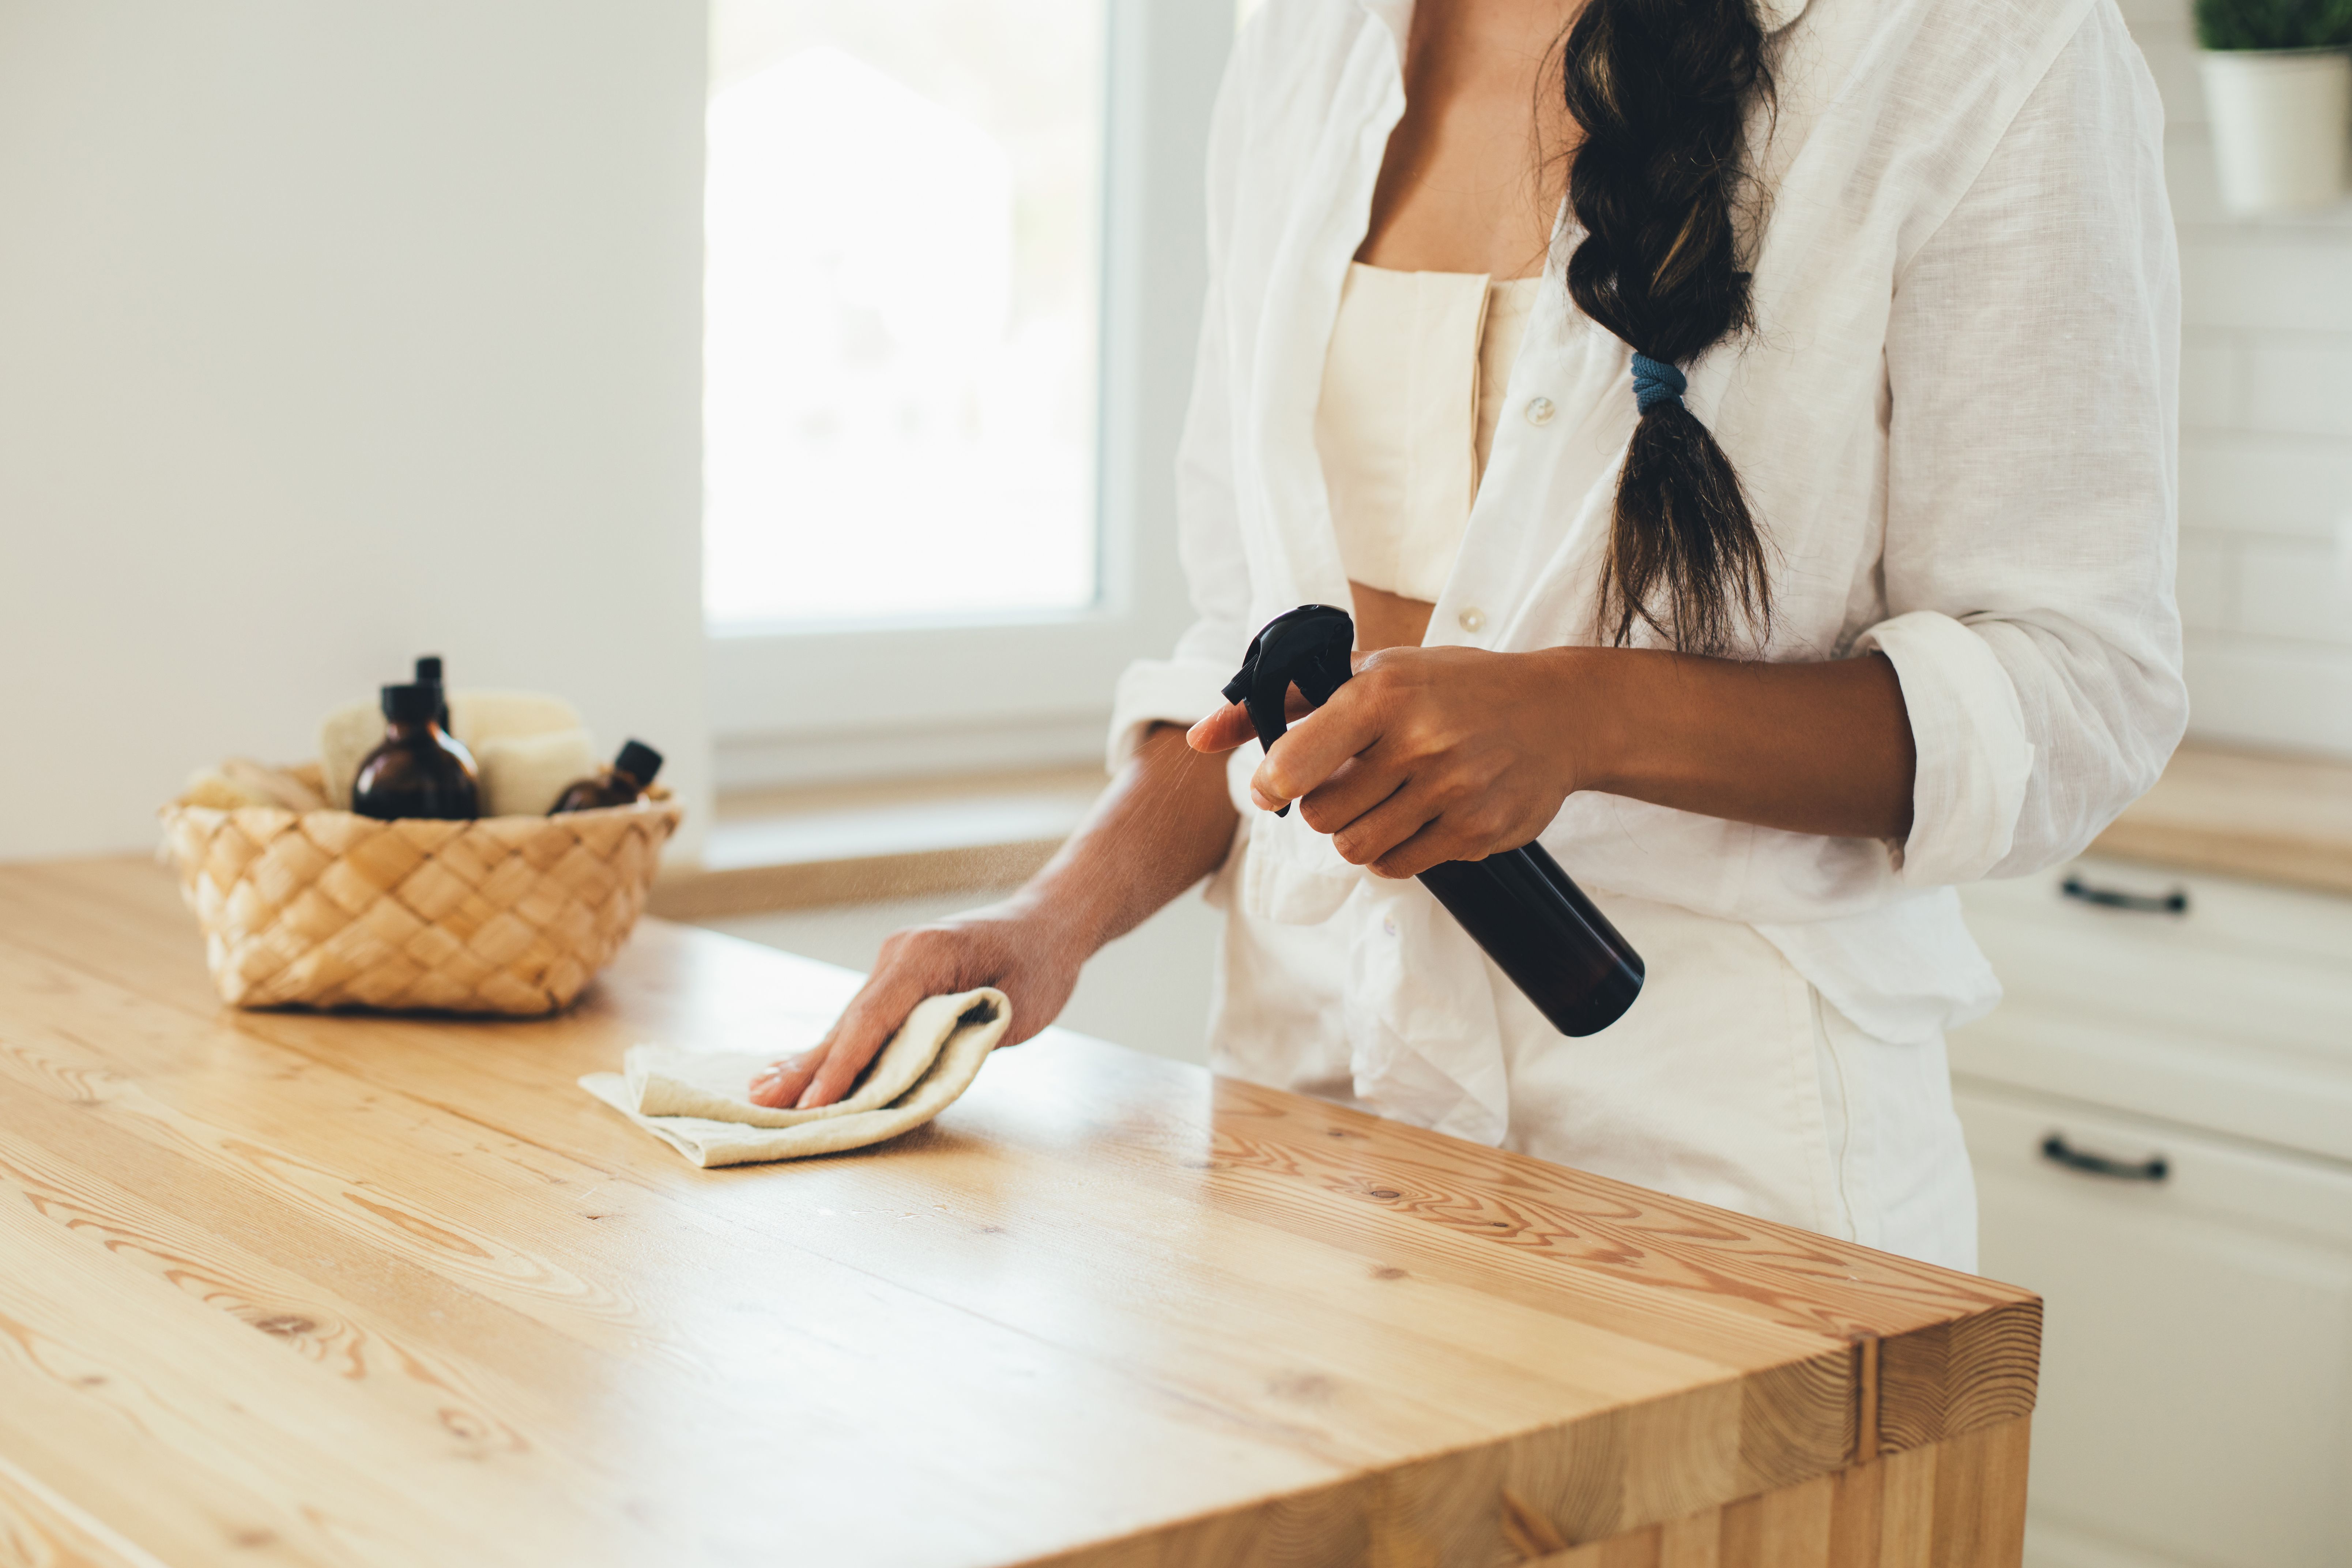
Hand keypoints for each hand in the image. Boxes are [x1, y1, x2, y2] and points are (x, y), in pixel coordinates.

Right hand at [747, 901, 1084, 1108]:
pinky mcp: (898, 978)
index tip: (814, 1104)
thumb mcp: (1016, 1006)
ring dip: (811, 1061)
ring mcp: (894, 963)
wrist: (1048, 923)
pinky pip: (862, 1020)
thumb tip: (916, 1072)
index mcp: (926, 955)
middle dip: (808, 1069)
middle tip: (765, 1105)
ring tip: (764, 1092)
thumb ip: (965, 1036)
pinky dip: (834, 1048)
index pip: (873, 1020)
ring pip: (849, 1022)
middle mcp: (899, 955)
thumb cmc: (1040, 963)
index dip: (843, 1068)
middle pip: (849, 1021)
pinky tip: (797, 1068)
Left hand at [1186, 645, 1605, 879]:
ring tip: (1382, 799)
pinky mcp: (1476, 834)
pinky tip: (1413, 817)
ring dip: (1355, 832)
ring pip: (1356, 849)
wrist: (1558, 713)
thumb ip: (1283, 702)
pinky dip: (1391, 851)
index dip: (1272, 783)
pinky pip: (1398, 868)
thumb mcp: (1373, 673)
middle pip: (1322, 817)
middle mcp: (1420, 743)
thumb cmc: (1450, 688)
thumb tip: (1199, 737)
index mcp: (1385, 694)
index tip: (1273, 787)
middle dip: (1322, 806)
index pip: (1297, 760)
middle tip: (1349, 782)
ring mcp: (1453, 792)